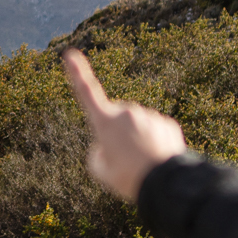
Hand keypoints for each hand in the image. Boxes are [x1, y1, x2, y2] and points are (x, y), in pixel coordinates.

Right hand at [62, 49, 186, 200]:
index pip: (87, 93)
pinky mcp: (166, 123)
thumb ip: (98, 155)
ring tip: (143, 162)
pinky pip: (156, 131)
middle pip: (117, 120)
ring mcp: (148, 116)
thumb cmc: (128, 178)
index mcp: (106, 121)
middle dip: (118, 134)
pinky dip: (155, 142)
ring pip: (138, 126)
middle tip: (125, 160)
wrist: (165, 183)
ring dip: (138, 140)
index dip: (77, 73)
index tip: (70, 54)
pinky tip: (158, 159)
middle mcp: (127, 113)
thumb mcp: (101, 171)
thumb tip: (106, 146)